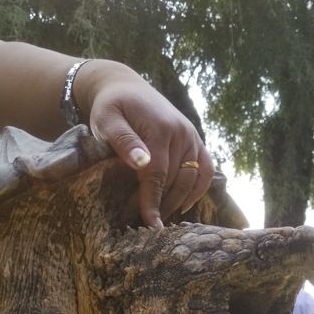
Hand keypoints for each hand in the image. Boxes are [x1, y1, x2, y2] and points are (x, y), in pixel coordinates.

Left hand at [85, 64, 213, 227]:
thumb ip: (124, 141)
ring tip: (161, 217)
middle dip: (162, 205)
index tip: (151, 225)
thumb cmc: (111, 107)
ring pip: (192, 179)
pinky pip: (206, 169)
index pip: (157, 174)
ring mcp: (191, 136)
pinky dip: (199, 189)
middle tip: (143, 224)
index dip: (153, 201)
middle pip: (176, 180)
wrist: (125, 88)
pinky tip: (185, 204)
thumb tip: (142, 163)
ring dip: (178, 201)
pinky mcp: (195, 140)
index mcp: (159, 129)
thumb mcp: (107, 120)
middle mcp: (181, 133)